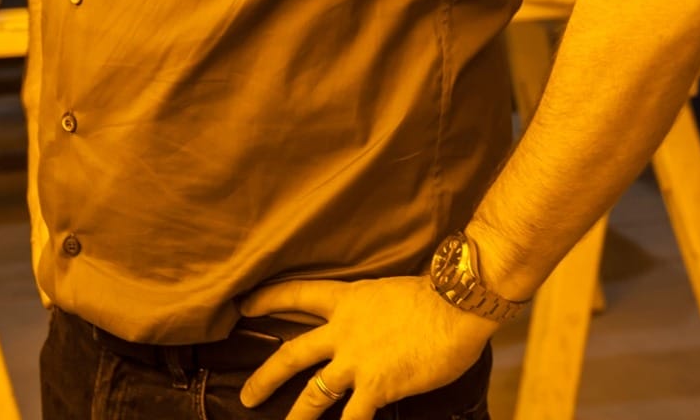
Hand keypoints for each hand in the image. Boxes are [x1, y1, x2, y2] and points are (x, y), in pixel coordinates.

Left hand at [237, 276, 496, 419]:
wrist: (455, 304)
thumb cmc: (435, 295)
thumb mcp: (388, 293)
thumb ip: (371, 311)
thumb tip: (373, 323)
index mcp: (347, 300)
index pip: (298, 294)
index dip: (269, 300)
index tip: (244, 306)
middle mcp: (344, 330)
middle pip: (293, 353)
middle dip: (266, 376)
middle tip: (247, 396)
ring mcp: (357, 360)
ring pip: (314, 393)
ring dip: (297, 417)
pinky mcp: (376, 386)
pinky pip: (352, 419)